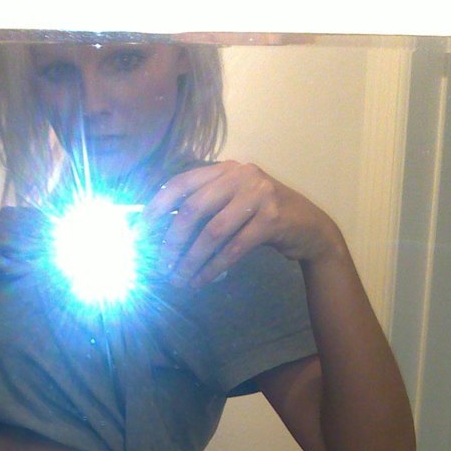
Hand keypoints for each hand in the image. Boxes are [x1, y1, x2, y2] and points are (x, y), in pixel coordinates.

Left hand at [142, 161, 343, 287]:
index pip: (181, 183)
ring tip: (178, 279)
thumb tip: (162, 236)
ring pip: (212, 231)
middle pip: (193, 209)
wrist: (310, 228)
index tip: (140, 233)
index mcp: (224, 169)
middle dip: (172, 241)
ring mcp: (259, 195)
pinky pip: (233, 248)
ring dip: (191, 260)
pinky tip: (200, 281)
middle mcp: (240, 176)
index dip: (157, 207)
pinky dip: (213, 267)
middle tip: (161, 266)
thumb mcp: (233, 205)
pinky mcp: (272, 219)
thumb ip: (204, 211)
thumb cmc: (263, 218)